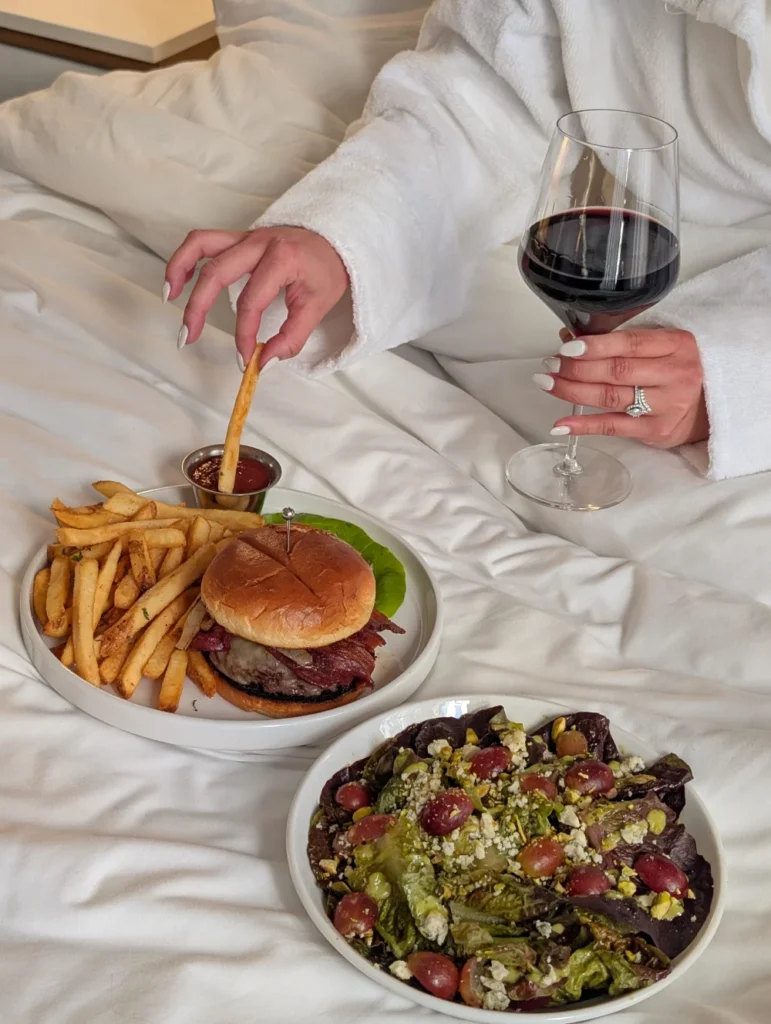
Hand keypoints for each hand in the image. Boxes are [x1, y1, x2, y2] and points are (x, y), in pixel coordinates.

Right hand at [164, 227, 348, 367]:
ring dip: (179, 270)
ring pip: (200, 245)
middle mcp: (259, 242)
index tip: (245, 358)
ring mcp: (246, 236)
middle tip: (188, 338)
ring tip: (170, 300)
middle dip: (197, 308)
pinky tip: (178, 280)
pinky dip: (186, 258)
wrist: (337, 241)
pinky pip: (204, 240)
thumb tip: (265, 363)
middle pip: (216, 272)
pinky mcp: (239, 238)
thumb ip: (291, 339)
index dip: (244, 334)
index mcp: (282, 259)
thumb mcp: (318, 308)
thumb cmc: (327, 272)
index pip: (251, 301)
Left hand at [533, 327, 708, 447]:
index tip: (567, 347)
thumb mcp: (662, 347)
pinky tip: (561, 424)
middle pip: (616, 371)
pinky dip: (584, 425)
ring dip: (573, 391)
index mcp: (677, 344)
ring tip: (548, 383)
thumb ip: (621, 342)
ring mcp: (666, 405)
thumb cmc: (680, 371)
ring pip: (611, 397)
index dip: (596, 345)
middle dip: (576, 368)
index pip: (631, 343)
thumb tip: (570, 340)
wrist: (715, 407)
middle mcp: (674, 374)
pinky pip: (613, 427)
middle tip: (550, 365)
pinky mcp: (657, 431)